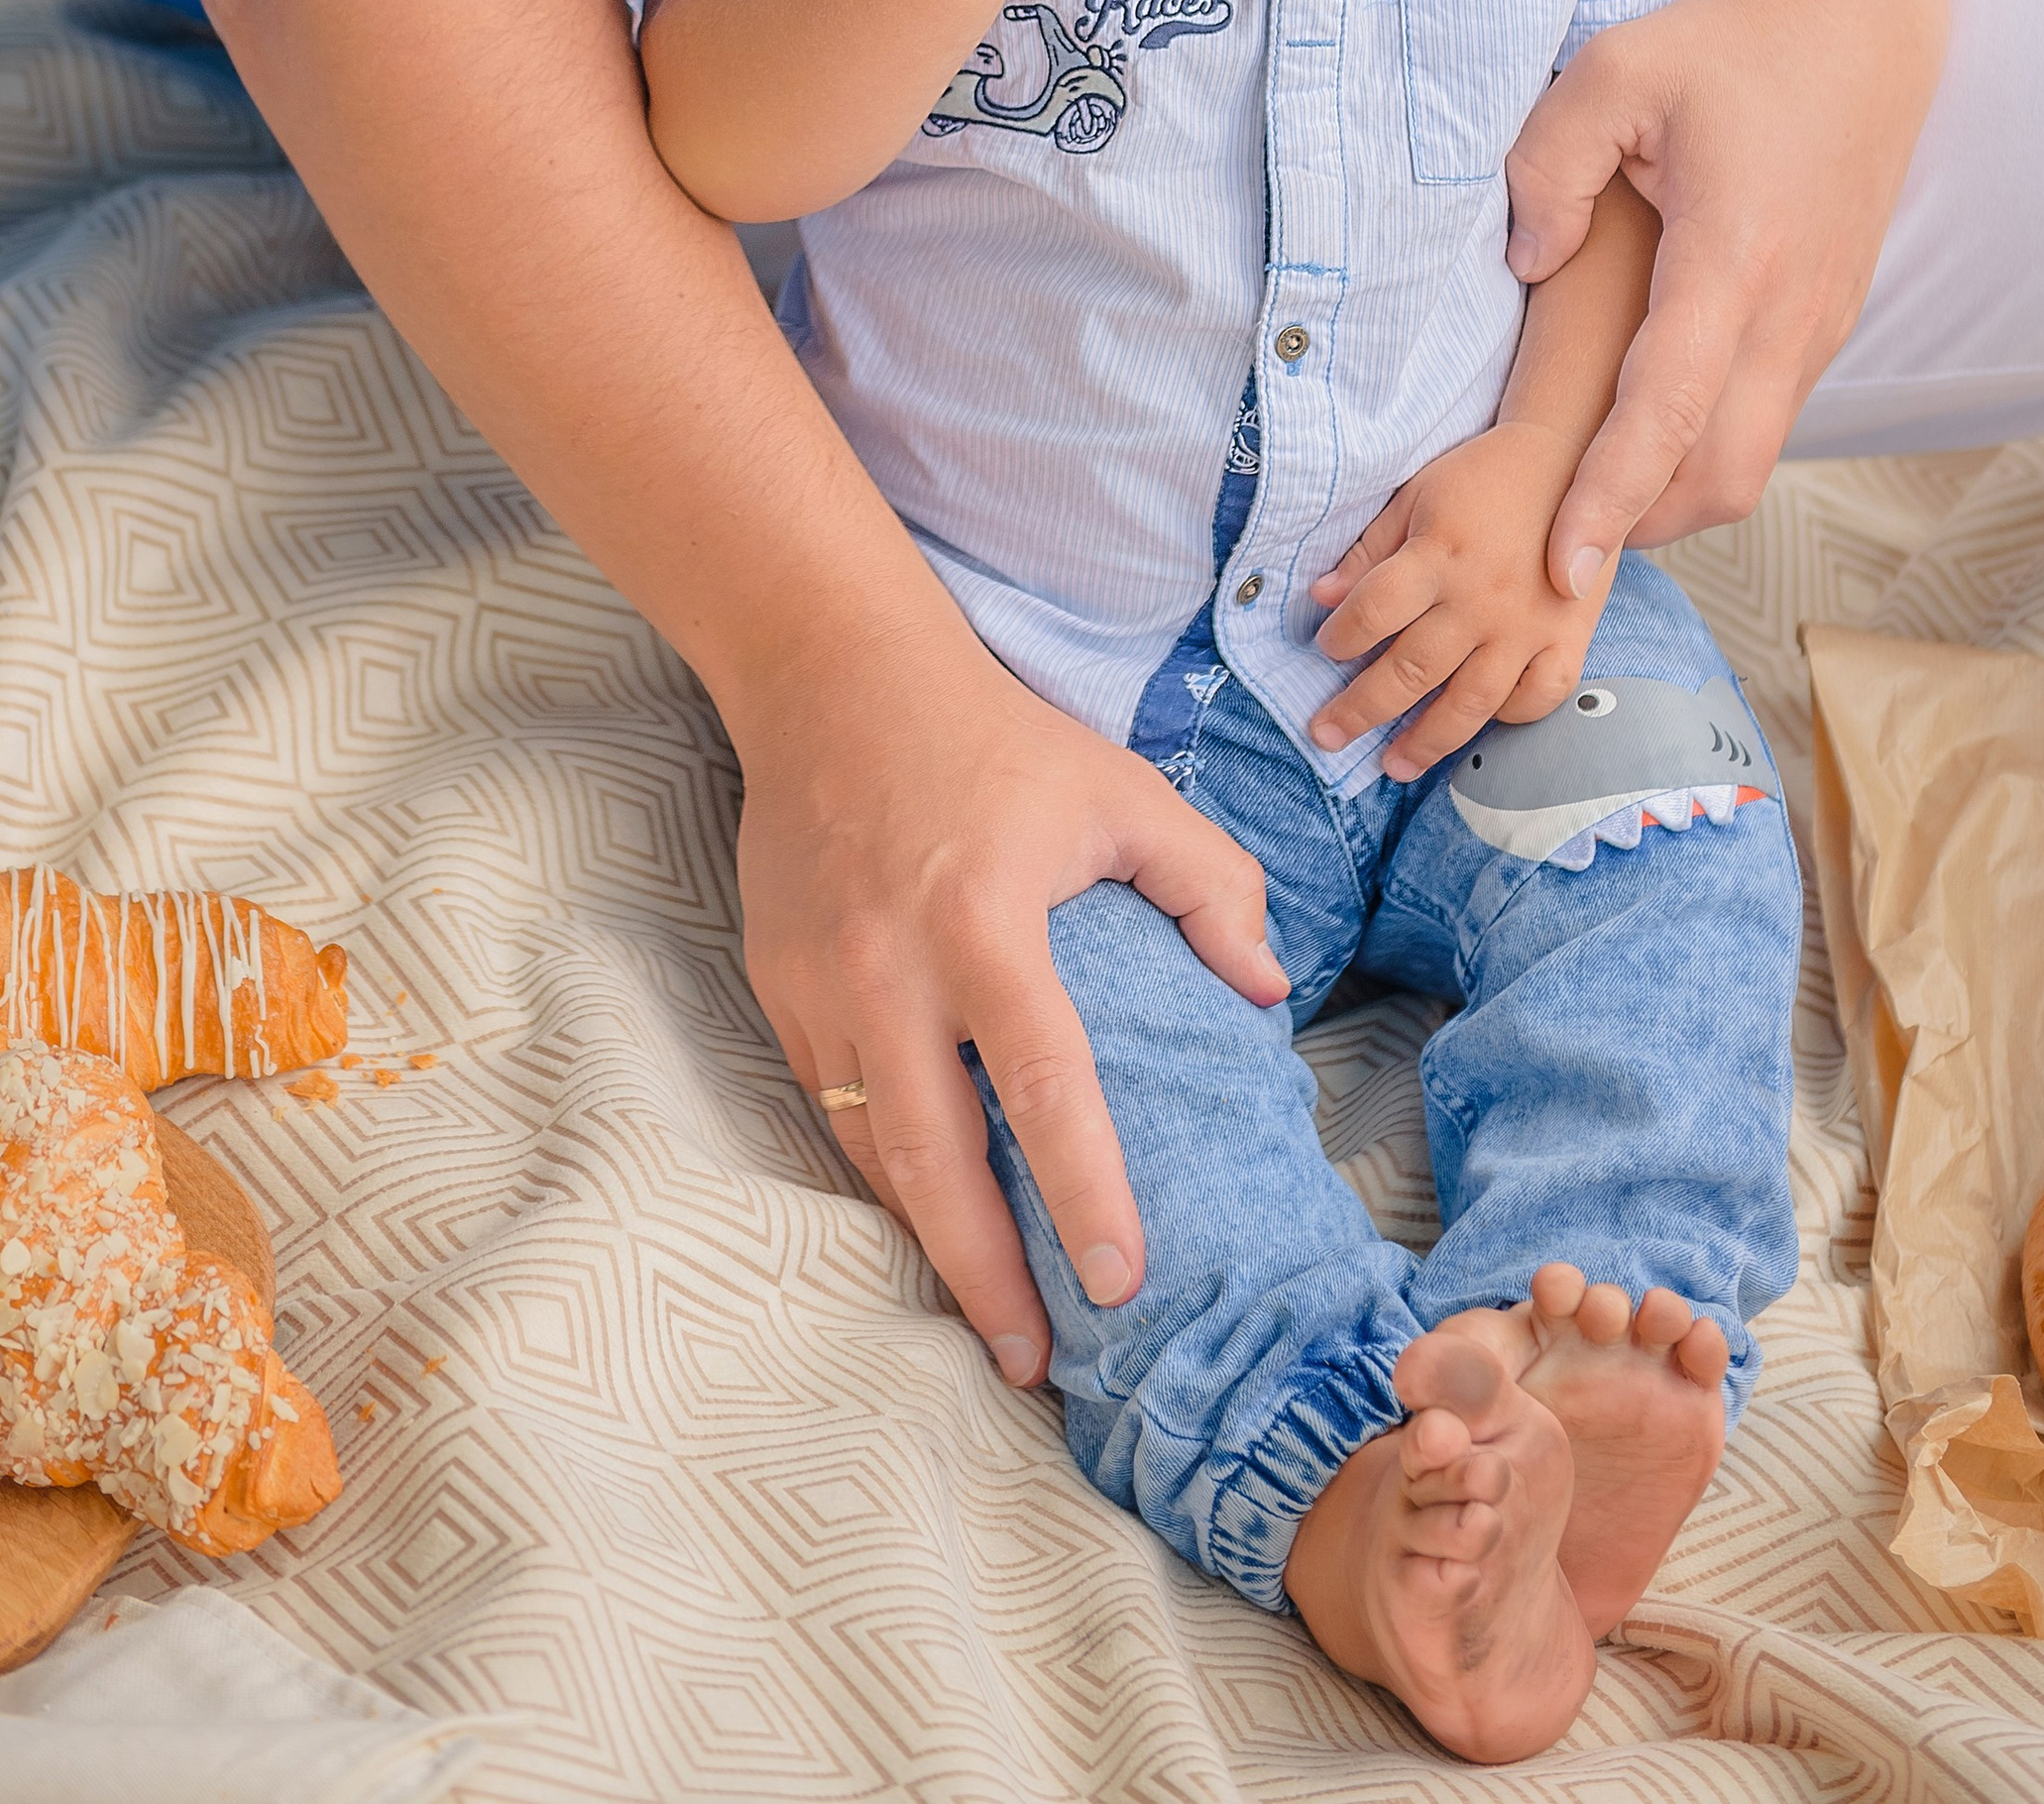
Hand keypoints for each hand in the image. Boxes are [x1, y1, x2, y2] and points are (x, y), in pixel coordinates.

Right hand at [735, 635, 1288, 1381]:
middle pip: (933, 1162)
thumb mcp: (1120, 791)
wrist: (832, 676)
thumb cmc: (994, 737)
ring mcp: (821, 985)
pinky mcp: (778, 987)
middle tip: (1037, 1367)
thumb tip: (1265, 993)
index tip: (1121, 1279)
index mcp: (986, 921)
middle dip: (985, 1278)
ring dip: (928, 1245)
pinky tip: (928, 1218)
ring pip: (871, 1152)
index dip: (1084, 1192)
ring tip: (991, 1321)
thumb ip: (1209, 885)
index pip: (1043, 1083)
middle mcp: (890, 967)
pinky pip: (832, 1107)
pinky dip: (881, 1174)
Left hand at [1305, 423, 1621, 779]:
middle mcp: (1482, 597)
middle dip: (1361, 709)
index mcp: (1441, 553)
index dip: (1342, 636)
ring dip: (1425, 740)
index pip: (1375, 610)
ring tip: (1392, 766)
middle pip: (1412, 668)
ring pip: (1470, 701)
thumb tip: (1318, 597)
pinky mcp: (1569, 639)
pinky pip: (1538, 698)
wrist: (1575, 460)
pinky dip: (1507, 719)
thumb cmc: (1485, 478)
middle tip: (1325, 735)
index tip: (1326, 650)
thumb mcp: (1417, 495)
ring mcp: (1529, 625)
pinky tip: (1476, 727)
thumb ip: (1369, 550)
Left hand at [1508, 0, 1950, 573]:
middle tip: (1556, 537)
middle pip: (1719, 476)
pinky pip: (1770, 420)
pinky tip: (1650, 435)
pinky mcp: (1830, 319)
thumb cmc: (1730, 41)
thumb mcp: (1613, 72)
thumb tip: (1526, 265)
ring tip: (1593, 498)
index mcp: (1732, 258)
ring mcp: (1820, 322)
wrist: (1861, 19)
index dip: (1608, 499)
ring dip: (1675, 497)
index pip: (1664, 414)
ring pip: (1752, 461)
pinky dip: (1708, 453)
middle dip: (1638, 525)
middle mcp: (1789, 310)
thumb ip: (1546, 169)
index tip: (1560, 566)